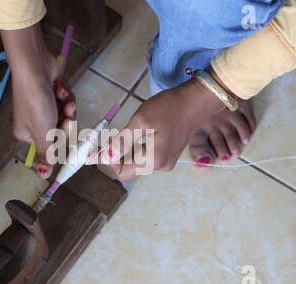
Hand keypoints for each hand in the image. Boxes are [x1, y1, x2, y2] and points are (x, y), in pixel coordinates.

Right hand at [1, 25, 75, 178]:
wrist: (34, 66)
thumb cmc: (36, 102)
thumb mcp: (42, 132)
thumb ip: (46, 155)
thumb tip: (43, 176)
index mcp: (27, 135)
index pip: (49, 146)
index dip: (60, 139)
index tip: (64, 130)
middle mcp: (33, 122)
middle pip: (60, 130)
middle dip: (66, 120)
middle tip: (65, 113)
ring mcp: (42, 107)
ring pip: (65, 115)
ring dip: (67, 107)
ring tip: (63, 98)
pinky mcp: (50, 94)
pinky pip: (64, 101)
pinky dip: (64, 95)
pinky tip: (60, 89)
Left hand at [95, 72, 226, 180]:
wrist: (198, 99)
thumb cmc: (169, 107)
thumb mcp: (141, 121)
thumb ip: (122, 142)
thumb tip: (105, 157)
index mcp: (153, 160)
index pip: (122, 172)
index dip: (108, 161)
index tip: (97, 147)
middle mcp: (161, 166)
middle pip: (130, 168)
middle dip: (116, 156)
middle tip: (104, 138)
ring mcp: (167, 161)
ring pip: (138, 162)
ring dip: (126, 151)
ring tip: (121, 132)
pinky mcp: (170, 153)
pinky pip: (147, 155)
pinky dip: (137, 147)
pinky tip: (137, 133)